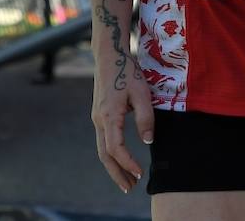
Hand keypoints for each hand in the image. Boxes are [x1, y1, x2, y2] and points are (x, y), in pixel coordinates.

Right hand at [91, 53, 154, 192]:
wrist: (109, 56)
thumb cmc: (127, 72)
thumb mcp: (142, 92)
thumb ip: (145, 117)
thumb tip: (148, 141)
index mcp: (109, 116)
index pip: (115, 148)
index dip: (127, 163)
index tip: (140, 173)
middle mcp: (99, 120)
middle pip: (104, 155)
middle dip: (117, 173)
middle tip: (130, 188)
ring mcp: (97, 118)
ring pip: (102, 149)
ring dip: (114, 166)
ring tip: (128, 180)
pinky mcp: (99, 115)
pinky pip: (103, 141)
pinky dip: (111, 155)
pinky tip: (121, 160)